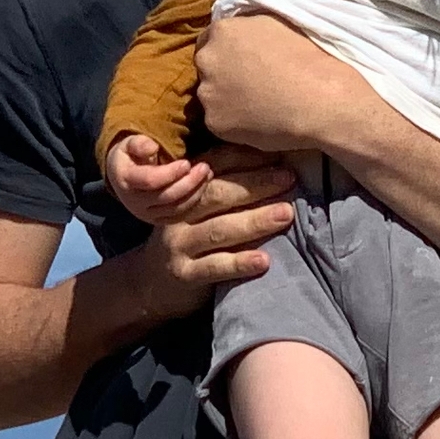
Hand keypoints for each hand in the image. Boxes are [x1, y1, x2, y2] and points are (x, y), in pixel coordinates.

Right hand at [104, 130, 212, 228]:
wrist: (122, 177)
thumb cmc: (129, 156)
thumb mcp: (128, 144)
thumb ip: (138, 144)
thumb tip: (152, 147)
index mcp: (125, 181)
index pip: (150, 181)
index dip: (171, 173)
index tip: (186, 163)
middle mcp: (134, 202)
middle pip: (166, 196)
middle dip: (189, 182)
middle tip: (204, 167)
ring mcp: (146, 214)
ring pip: (175, 208)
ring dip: (195, 192)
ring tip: (207, 174)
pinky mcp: (158, 220)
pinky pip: (179, 215)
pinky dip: (194, 202)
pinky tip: (202, 186)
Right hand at [131, 151, 298, 301]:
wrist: (151, 283)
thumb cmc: (190, 239)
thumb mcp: (199, 210)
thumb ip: (225, 191)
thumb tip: (275, 166)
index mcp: (183, 189)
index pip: (214, 166)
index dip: (245, 159)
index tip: (277, 154)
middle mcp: (177, 213)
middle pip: (217, 195)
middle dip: (256, 185)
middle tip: (288, 178)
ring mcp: (178, 244)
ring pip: (219, 229)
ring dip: (255, 221)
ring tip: (286, 214)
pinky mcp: (184, 274)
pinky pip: (214, 267)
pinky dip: (240, 263)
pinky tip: (264, 260)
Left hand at [194, 13, 365, 161]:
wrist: (321, 100)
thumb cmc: (309, 58)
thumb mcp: (278, 24)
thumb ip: (251, 28)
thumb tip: (246, 35)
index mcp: (223, 31)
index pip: (211, 39)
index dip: (229, 51)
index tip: (244, 61)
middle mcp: (207, 60)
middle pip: (207, 67)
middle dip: (223, 73)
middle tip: (251, 84)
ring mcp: (208, 93)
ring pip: (212, 95)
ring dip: (227, 99)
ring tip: (258, 106)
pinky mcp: (214, 122)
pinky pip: (221, 121)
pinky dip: (235, 123)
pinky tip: (259, 123)